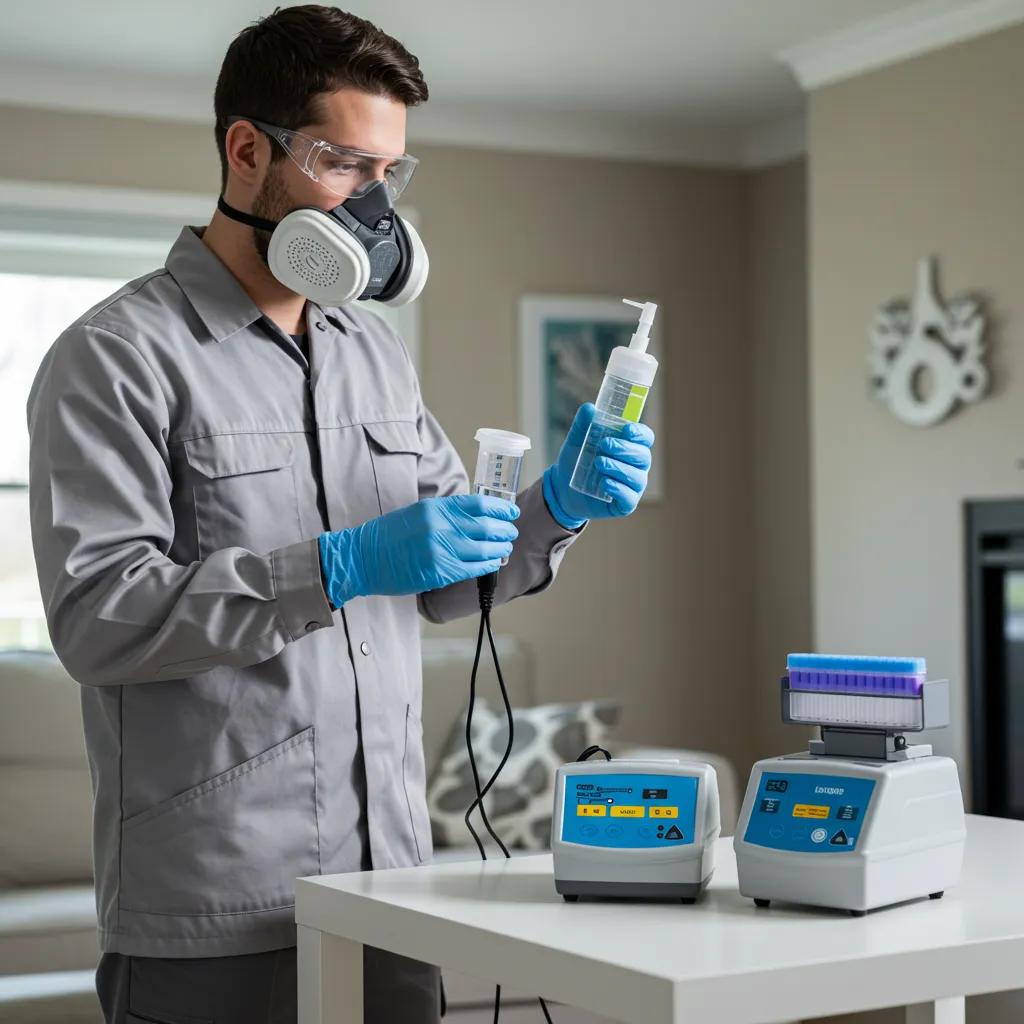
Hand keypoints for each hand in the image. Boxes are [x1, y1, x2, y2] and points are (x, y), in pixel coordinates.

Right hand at [318, 494, 518, 606]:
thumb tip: (476, 518)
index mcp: (435, 508)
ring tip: (505, 549)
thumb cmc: (388, 535)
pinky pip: (472, 568)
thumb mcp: (418, 513)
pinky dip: (487, 566)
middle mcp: (440, 526)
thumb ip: (445, 514)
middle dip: (504, 530)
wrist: (362, 558)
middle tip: (511, 533)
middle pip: (486, 527)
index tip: (511, 511)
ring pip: (484, 549)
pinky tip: (492, 564)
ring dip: (499, 549)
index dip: (500, 508)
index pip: (479, 504)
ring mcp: (440, 550)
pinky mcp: (438, 571)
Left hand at [543, 403, 654, 526]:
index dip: (640, 433)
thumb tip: (589, 408)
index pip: (645, 438)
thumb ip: (583, 424)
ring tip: (598, 464)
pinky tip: (604, 483)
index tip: (626, 429)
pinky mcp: (624, 504)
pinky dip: (618, 489)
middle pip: (643, 456)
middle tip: (604, 445)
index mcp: (630, 446)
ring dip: (619, 468)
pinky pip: (629, 498)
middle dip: (625, 449)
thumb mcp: (576, 441)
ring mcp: (632, 486)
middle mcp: (636, 466)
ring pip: (637, 477)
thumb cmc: (576, 461)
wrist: (562, 489)